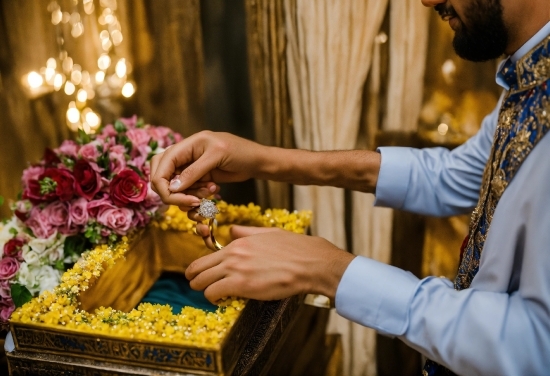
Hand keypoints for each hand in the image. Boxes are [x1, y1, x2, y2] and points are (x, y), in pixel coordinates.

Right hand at [150, 131, 267, 209]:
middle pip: (161, 176)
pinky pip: (188, 192)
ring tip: (211, 189)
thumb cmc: (241, 151)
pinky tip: (214, 188)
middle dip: (173, 193)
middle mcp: (185, 156)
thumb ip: (193, 171)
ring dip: (190, 194)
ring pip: (175, 188)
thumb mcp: (217, 156)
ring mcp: (191, 168)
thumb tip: (172, 188)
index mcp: (186, 144)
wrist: (257, 160)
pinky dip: (197, 196)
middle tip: (192, 201)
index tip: (177, 199)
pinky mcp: (199, 179)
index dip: (163, 184)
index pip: (161, 164)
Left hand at [185, 225, 355, 302]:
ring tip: (214, 295)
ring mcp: (236, 269)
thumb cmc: (295, 249)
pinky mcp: (241, 285)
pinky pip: (214, 293)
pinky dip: (215, 298)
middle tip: (202, 287)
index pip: (206, 257)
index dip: (200, 269)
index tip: (203, 276)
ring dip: (205, 291)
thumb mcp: (268, 233)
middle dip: (196, 280)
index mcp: (239, 243)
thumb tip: (231, 231)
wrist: (311, 263)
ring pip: (202, 283)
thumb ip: (246, 232)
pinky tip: (223, 300)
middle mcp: (233, 254)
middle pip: (198, 270)